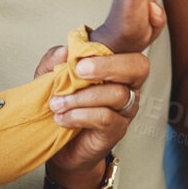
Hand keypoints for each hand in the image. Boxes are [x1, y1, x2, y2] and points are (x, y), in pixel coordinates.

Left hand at [37, 48, 148, 185]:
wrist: (60, 147)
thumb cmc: (61, 108)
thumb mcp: (49, 79)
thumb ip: (53, 62)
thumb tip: (64, 50)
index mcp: (114, 67)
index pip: (130, 48)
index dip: (122, 41)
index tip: (82, 53)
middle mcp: (127, 85)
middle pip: (138, 66)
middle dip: (108, 66)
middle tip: (79, 70)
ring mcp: (125, 108)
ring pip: (117, 94)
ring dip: (82, 97)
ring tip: (58, 104)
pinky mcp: (117, 130)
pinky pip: (106, 118)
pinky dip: (80, 115)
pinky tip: (63, 118)